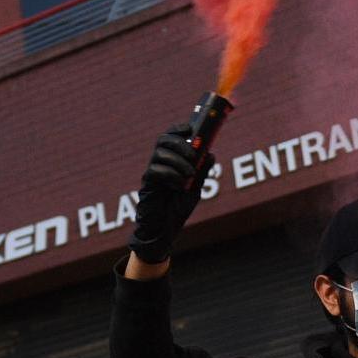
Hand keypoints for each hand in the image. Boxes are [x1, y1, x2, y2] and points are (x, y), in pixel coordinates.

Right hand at [129, 126, 212, 263]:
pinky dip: (171, 175)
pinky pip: (155, 171)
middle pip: (163, 140)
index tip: (191, 128)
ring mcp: (152, 173)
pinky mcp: (147, 184)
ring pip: (159, 154)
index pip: (171, 137)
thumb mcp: (196, 188)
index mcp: (171, 160)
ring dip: (178, 162)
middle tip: (194, 154)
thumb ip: (202, 171)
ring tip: (190, 175)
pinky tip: (179, 185)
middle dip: (179, 143)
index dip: (179, 129)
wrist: (165, 230)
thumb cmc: (178, 208)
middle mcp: (159, 163)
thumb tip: (210, 153)